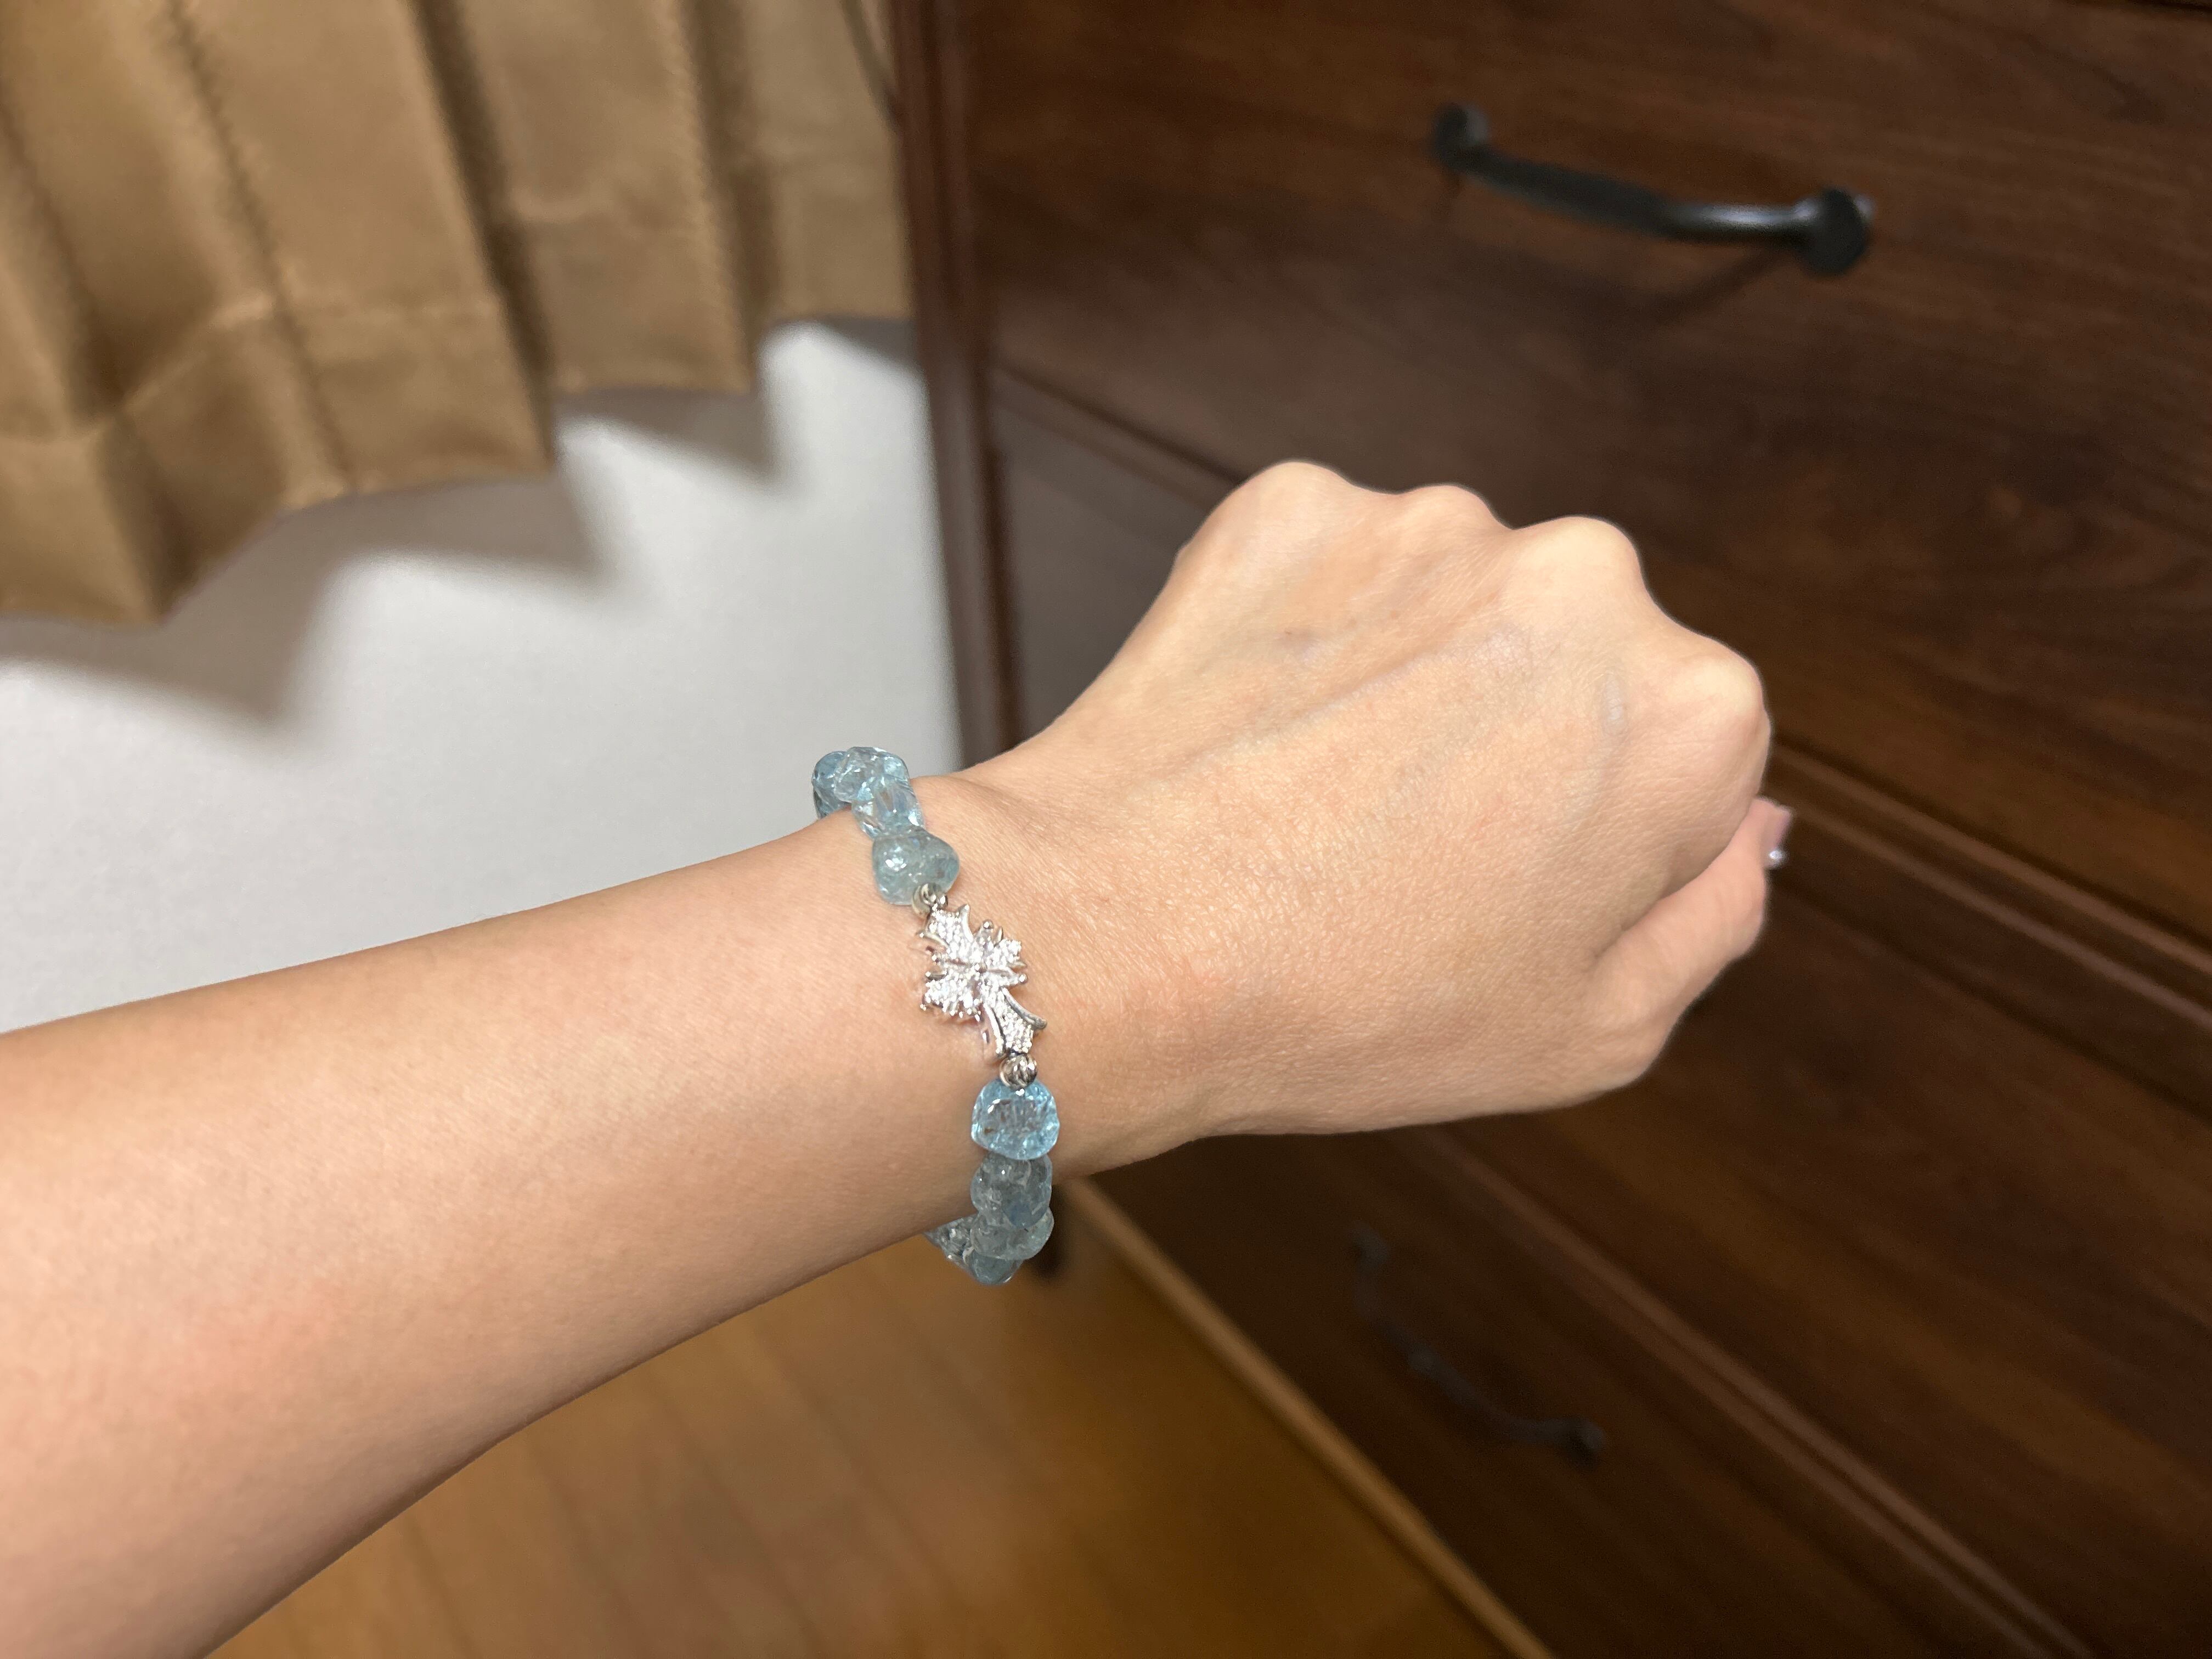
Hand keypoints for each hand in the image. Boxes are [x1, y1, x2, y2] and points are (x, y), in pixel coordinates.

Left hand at [951, 462, 1781, 1154]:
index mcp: (1689, 708)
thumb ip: (1715, 913)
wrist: (1111, 943)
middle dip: (1523, 738)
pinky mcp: (1296, 505)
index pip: (1696, 754)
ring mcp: (1429, 524)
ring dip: (1415, 679)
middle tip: (1414, 848)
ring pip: (1460, 606)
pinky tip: (1265, 735)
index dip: (1608, 834)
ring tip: (1323, 797)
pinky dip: (1313, 636)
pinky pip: (1338, 570)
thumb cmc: (1349, 1007)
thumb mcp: (1597, 1031)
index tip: (1517, 886)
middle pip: (1584, 658)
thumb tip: (1747, 823)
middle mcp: (1582, 575)